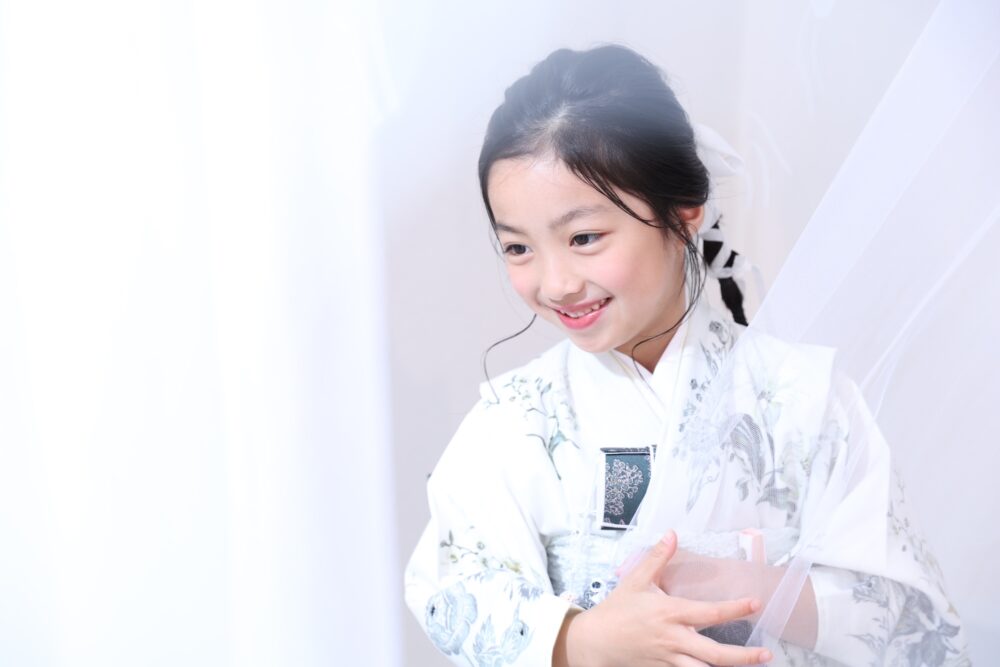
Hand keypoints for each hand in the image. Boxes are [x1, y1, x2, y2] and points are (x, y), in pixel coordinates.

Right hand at [555, 531, 772, 666]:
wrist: (595, 642)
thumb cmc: (617, 609)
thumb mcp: (636, 580)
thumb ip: (658, 558)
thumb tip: (672, 534)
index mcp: (669, 613)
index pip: (709, 613)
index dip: (734, 609)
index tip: (755, 603)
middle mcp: (673, 639)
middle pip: (715, 654)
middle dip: (743, 656)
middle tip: (767, 653)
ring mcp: (669, 659)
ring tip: (754, 666)